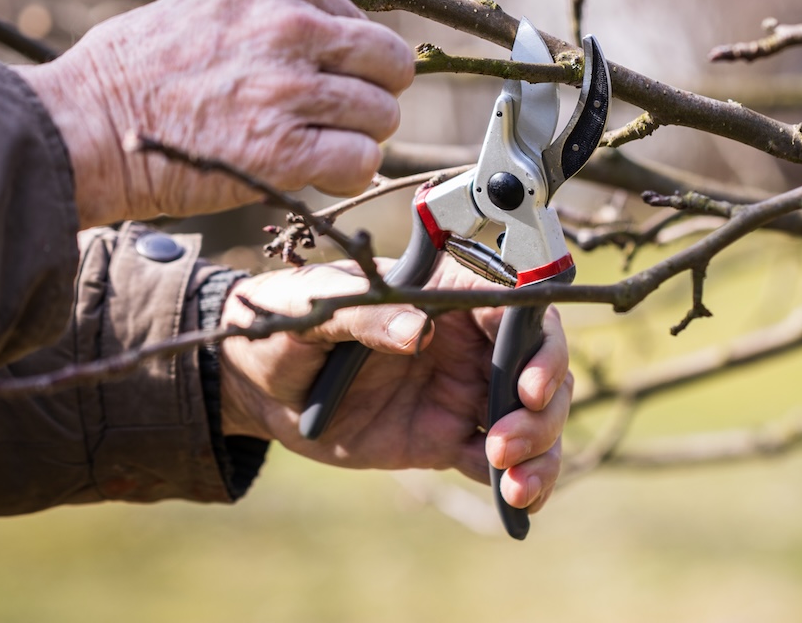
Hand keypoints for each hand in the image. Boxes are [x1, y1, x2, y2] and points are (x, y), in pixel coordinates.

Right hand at [17, 0, 413, 227]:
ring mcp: (289, 89)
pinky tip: (314, 173)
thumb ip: (281, 15)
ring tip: (311, 145)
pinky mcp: (283, 150)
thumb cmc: (142, 69)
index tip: (318, 85)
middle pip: (391, 67)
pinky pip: (363, 160)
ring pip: (382, 116)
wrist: (87, 125)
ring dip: (357, 138)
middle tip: (335, 119)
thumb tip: (346, 46)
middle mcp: (291, 27)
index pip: (368, 27)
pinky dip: (349, 173)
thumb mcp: (214, 4)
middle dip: (372, 97)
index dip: (352, 66)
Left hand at [218, 259, 571, 512]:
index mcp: (446, 295)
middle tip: (506, 440)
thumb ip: (365, 316)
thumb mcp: (316, 309)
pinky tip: (517, 506)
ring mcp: (462, 391)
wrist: (257, 383)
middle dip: (544, 409)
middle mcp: (467, 341)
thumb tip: (416, 330)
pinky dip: (520, 484)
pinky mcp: (446, 438)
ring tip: (514, 483)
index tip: (527, 386)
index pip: (518, 309)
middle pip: (540, 368)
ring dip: (540, 450)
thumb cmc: (288, 324)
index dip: (540, 346)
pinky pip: (498, 462)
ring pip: (532, 418)